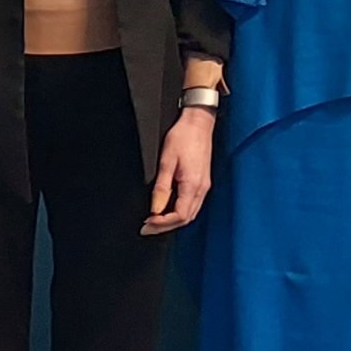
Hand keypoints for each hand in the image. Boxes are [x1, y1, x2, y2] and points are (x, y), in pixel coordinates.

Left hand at [146, 104, 213, 231]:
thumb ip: (161, 187)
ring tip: (155, 221)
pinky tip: (168, 209)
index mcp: (193, 185)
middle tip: (147, 227)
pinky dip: (179, 212)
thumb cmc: (184, 136)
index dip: (162, 224)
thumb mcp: (167, 161)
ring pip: (190, 213)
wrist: (198, 122)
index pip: (179, 216)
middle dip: (166, 227)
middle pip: (185, 218)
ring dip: (173, 221)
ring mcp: (203, 186)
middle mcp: (201, 189)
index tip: (147, 224)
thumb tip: (155, 208)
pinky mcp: (202, 182)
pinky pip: (192, 204)